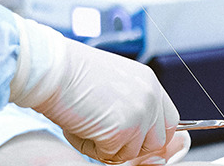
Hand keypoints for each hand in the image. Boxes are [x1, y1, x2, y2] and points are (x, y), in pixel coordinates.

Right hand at [10, 18, 179, 163]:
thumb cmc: (73, 75)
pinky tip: (80, 126)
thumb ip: (132, 104)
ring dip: (109, 147)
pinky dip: (92, 148)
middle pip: (157, 141)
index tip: (132, 137)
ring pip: (132, 152)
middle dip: (132, 145)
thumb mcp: (115, 85)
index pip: (169, 121)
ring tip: (88, 124)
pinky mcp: (123, 129)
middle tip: (106, 134)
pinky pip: (110, 155)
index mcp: (150, 82)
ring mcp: (140, 113)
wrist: (54, 68)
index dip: (150, 134)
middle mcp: (151, 96)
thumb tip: (134, 134)